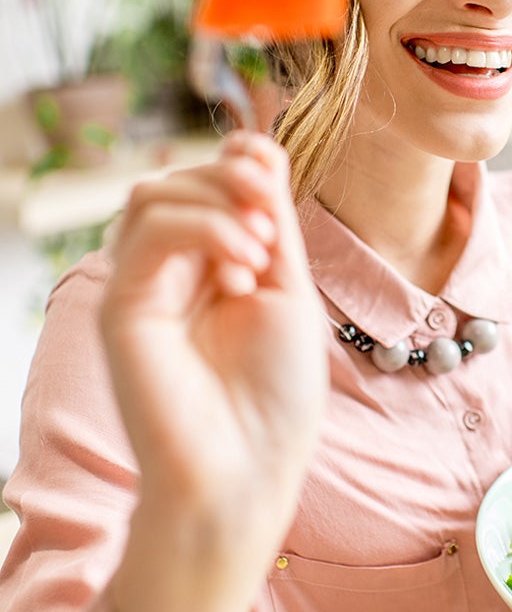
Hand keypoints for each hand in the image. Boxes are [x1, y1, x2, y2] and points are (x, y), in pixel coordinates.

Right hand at [100, 131, 327, 611]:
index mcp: (213, 267)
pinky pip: (149, 234)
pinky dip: (203, 229)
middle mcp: (173, 273)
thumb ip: (270, 220)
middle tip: (271, 218)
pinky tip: (244, 265)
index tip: (270, 168)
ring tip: (261, 252)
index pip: (207, 184)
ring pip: (153, 196)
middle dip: (231, 177)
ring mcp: (144, 288)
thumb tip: (257, 145)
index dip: (237, 159)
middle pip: (178, 181)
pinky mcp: (123, 308)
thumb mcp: (288, 289)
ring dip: (217, 201)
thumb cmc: (277, 391)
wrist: (250, 466)